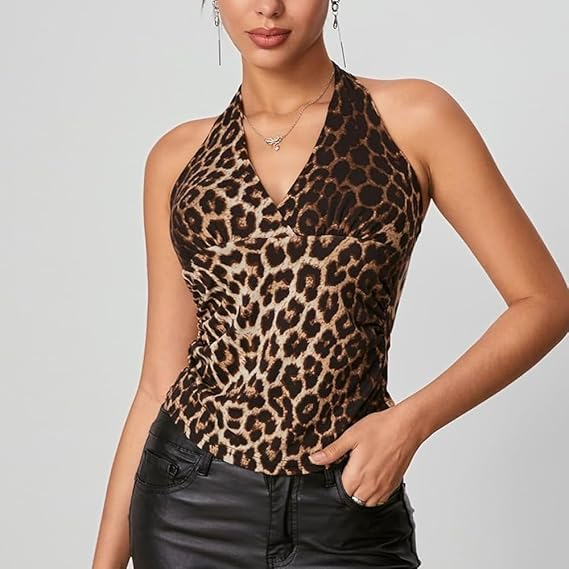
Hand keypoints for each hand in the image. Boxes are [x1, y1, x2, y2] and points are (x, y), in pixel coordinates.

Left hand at [308, 406, 422, 506]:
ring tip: (359, 474)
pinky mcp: (394, 484)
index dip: (337, 481)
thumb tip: (314, 460)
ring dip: (360, 493)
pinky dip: (373, 494)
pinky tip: (372, 477)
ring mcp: (384, 487)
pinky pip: (380, 499)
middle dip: (347, 488)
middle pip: (353, 498)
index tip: (338, 468)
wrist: (407, 427)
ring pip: (367, 502)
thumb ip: (332, 451)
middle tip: (349, 469)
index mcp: (358, 474)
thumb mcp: (351, 436)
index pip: (341, 491)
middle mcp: (371, 485)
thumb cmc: (380, 428)